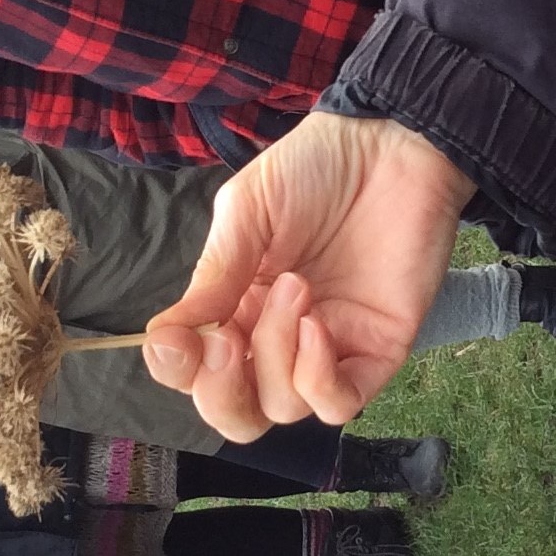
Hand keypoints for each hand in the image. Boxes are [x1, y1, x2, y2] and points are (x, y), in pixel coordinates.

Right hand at [143, 112, 473, 440]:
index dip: (179, 371)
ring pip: (282, 406)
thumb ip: (213, 276)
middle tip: (224, 340)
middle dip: (220, 391)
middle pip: (237, 412)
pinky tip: (316, 326)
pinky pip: (339, 403)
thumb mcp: (245, 213)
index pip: (196, 372)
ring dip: (275, 354)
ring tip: (294, 287)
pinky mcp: (377, 351)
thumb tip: (163, 336)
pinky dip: (318, 378)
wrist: (391, 143)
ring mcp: (328, 350)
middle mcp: (278, 339)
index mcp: (237, 308)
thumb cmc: (315, 168)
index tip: (174, 340)